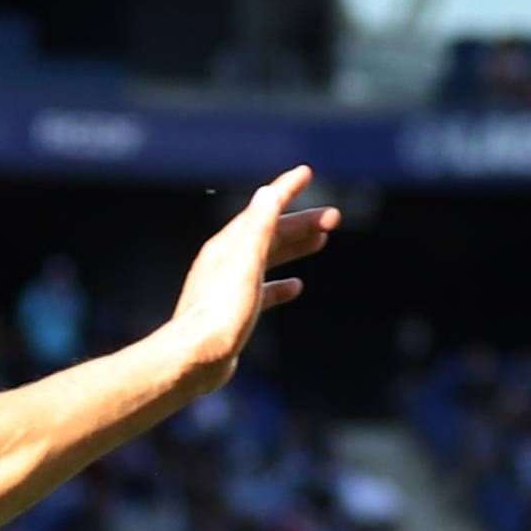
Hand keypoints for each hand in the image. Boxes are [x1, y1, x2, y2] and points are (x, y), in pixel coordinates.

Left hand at [162, 168, 338, 394]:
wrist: (195, 358)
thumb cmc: (220, 311)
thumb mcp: (245, 261)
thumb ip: (258, 227)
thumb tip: (267, 193)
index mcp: (228, 245)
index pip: (261, 208)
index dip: (285, 189)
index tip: (306, 173)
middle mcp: (225, 262)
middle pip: (269, 233)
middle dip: (301, 222)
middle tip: (334, 218)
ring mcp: (229, 287)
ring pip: (268, 259)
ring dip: (295, 247)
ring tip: (321, 241)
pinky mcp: (233, 312)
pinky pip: (262, 290)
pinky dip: (280, 284)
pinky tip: (296, 286)